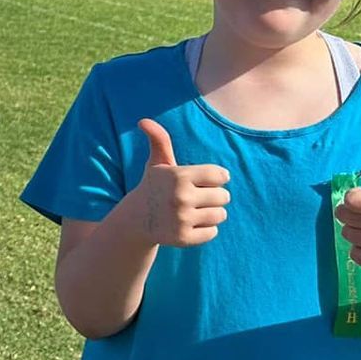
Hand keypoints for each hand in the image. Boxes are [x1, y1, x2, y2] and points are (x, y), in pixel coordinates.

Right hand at [123, 119, 230, 247]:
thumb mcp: (158, 163)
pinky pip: (213, 232)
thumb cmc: (154, 187)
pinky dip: (205, 230)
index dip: (214, 178)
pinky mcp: (184, 238)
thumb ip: (159, 140)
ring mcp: (182, 219)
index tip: (202, 181)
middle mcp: (181, 197)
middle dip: (213, 197)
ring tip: (194, 211)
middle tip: (195, 198)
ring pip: (220, 215)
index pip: (221, 175)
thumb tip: (143, 120)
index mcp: (179, 176)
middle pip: (224, 196)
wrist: (136, 219)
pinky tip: (189, 224)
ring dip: (211, 213)